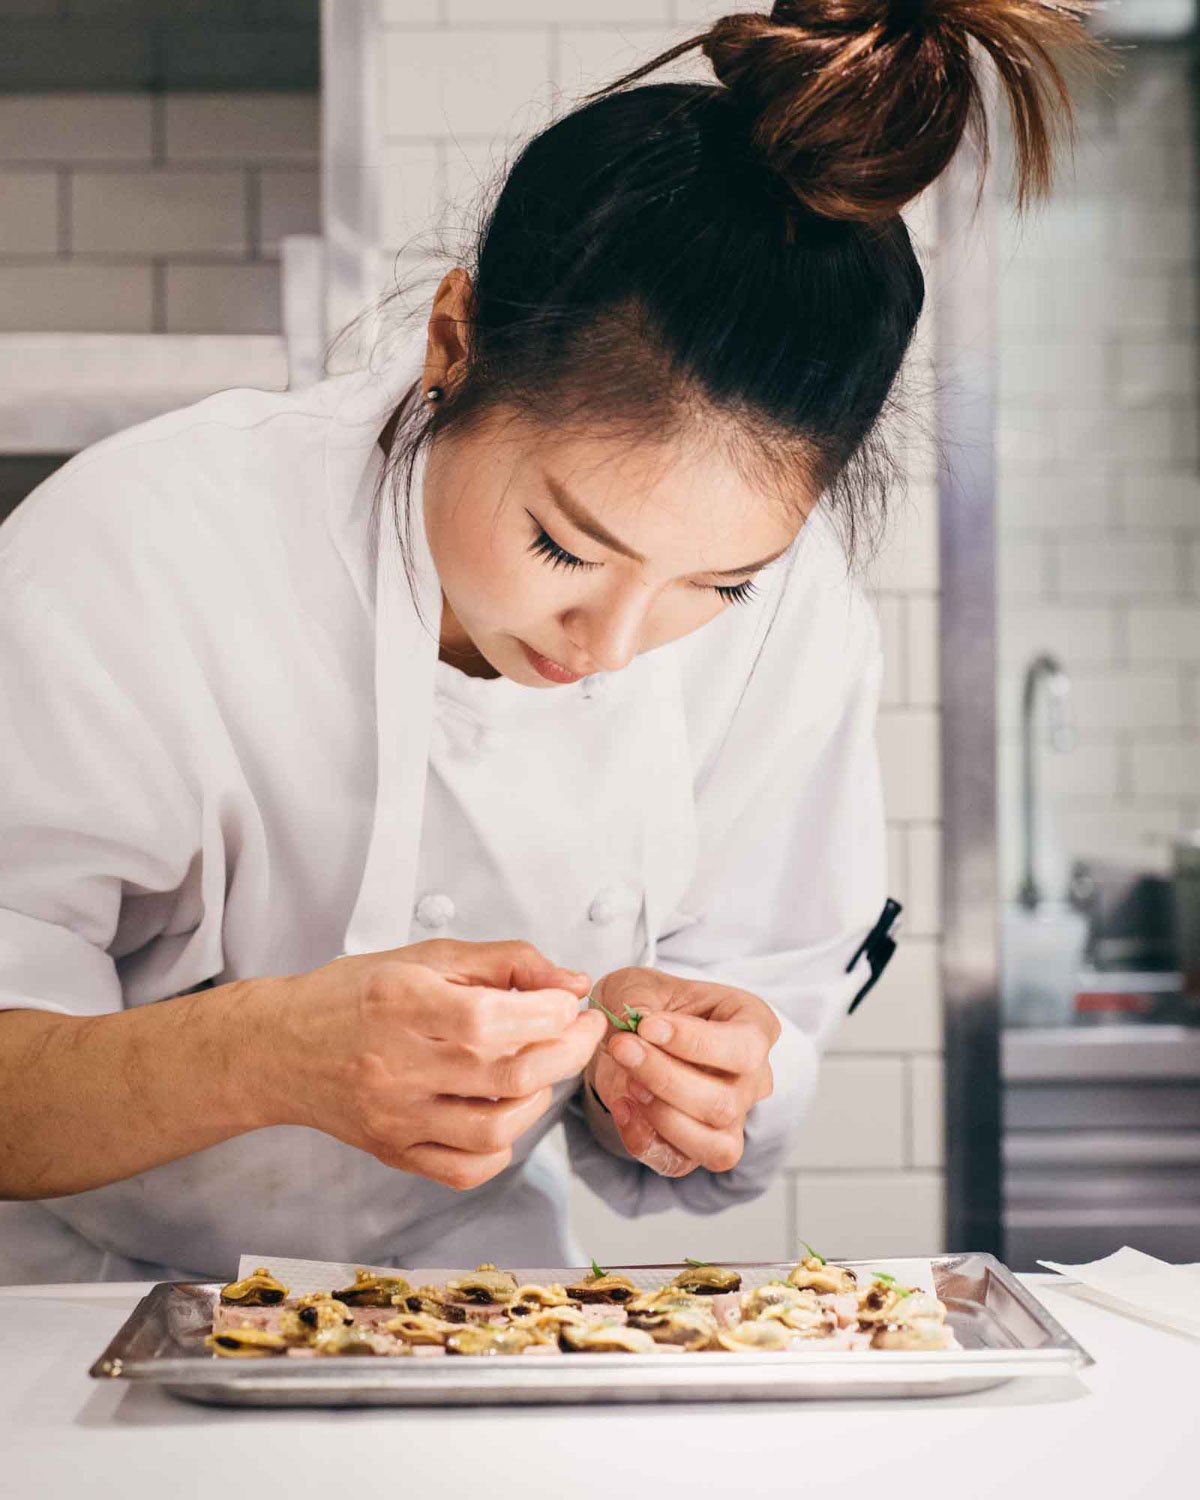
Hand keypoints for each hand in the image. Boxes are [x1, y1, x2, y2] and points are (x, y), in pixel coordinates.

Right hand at [264, 939, 604, 1190]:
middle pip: (509, 1075)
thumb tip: (571, 982)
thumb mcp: (426, 956)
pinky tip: (507, 1113)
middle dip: (567, 1052)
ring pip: (495, 1129)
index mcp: (403, 1004)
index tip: (567, 1001)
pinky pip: (465, 1169)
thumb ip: (504, 962)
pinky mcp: (394, 1151)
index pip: (494, 1019)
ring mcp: (396, 1117)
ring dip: (540, 1098)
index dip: (549, 1012)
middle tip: (584, 1031)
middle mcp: (398, 1065)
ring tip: (544, 1069)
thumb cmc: (353, 994)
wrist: (279, 1047)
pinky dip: (502, 1148)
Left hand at [585, 968, 779, 1177]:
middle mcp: (753, 1079)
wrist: (629, 1037)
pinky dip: (644, 1141)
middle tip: (621, 1047)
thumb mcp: (639, 984)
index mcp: (754, 1027)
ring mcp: (732, 1119)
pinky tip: (621, 1106)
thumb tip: (640, 1025)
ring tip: (626, 1080)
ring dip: (661, 1115)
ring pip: (713, 1142)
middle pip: (725, 1100)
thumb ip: (639, 1000)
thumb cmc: (649, 1004)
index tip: (645, 1027)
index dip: (694, 1042)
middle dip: (665, 1077)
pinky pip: (679, 1162)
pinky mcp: (700, 1149)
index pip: (744, 1047)